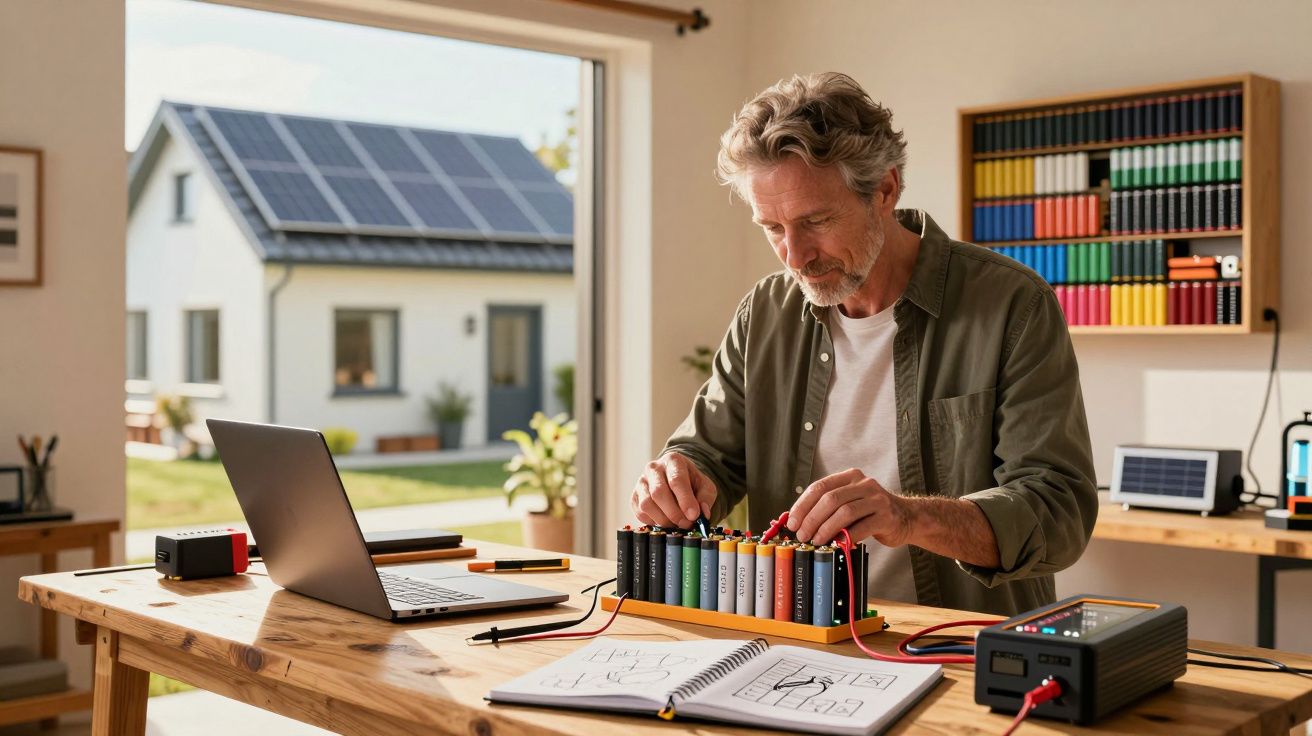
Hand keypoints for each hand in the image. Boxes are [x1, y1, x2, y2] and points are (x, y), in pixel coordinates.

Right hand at [630, 453, 717, 528]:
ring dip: (664, 520)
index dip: (685, 500)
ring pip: (646, 504)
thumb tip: (702, 514)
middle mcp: (653, 468)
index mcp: (673, 461)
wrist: (677, 480)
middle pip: (658, 493)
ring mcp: (641, 482)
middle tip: (687, 524)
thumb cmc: (692, 483)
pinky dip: (654, 522)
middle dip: (674, 513)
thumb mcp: (705, 486)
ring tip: (677, 524)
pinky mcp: (634, 497)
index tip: (694, 515)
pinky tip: (666, 521)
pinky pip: (640, 513)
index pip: (676, 480)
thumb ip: (706, 498)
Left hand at [787, 468, 911, 545]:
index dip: (803, 505)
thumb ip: (829, 507)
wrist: (906, 518)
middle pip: (830, 499)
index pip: (820, 487)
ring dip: (826, 528)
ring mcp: (877, 499)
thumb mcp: (850, 502)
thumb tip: (798, 522)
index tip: (792, 522)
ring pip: (844, 512)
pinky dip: (845, 537)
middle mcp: (864, 484)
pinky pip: (861, 527)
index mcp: (850, 477)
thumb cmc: (870, 513)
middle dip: (812, 518)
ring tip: (816, 540)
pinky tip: (837, 545)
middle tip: (802, 535)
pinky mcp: (886, 517)